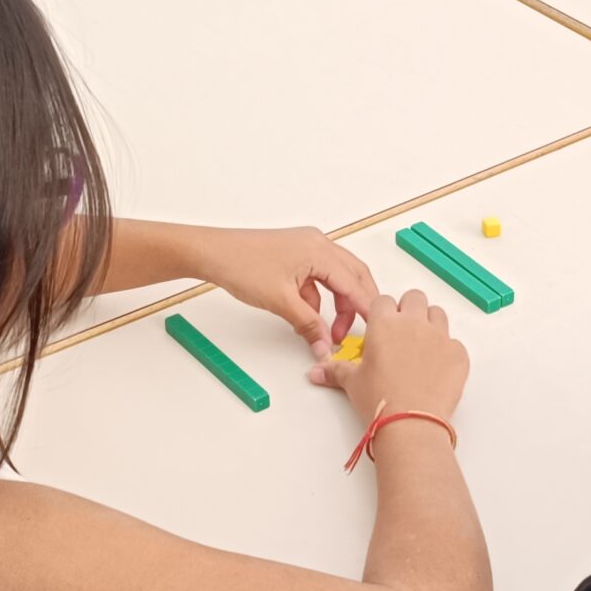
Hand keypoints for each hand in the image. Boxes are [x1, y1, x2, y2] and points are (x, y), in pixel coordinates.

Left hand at [190, 227, 377, 355]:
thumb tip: (324, 346)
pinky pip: (318, 278)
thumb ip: (308, 325)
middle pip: (352, 277)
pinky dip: (318, 298)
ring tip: (330, 330)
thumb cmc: (241, 264)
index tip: (378, 326)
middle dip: (356, 305)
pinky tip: (308, 316)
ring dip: (337, 304)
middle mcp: (318, 244)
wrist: (212, 253)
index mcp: (320, 250)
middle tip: (356, 331)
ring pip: (336, 278)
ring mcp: (306, 248)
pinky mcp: (295, 255)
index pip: (354, 282)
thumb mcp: (281, 301)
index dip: (366, 307)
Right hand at [307, 291, 468, 422]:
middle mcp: (414, 323)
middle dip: (408, 310)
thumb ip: (335, 370)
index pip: (383, 301)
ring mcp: (440, 337)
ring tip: (421, 348)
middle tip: (402, 334)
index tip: (380, 328)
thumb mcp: (352, 383)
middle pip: (414, 298)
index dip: (381, 313)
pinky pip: (455, 344)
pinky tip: (437, 369)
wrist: (411, 424)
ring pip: (438, 314)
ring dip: (430, 324)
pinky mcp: (458, 354)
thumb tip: (318, 372)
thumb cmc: (380, 401)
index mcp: (384, 323)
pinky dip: (447, 352)